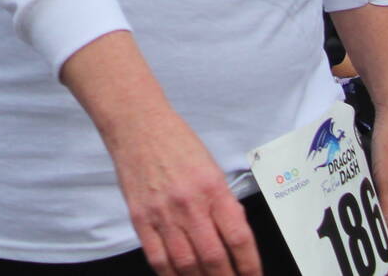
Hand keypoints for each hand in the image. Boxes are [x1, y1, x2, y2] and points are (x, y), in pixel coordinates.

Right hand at [106, 106, 259, 275]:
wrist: (137, 125)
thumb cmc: (176, 143)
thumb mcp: (212, 169)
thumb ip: (224, 204)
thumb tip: (236, 241)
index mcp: (213, 189)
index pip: (239, 239)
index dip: (250, 267)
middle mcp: (189, 204)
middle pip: (214, 258)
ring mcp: (162, 213)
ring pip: (186, 264)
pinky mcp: (140, 218)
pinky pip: (157, 258)